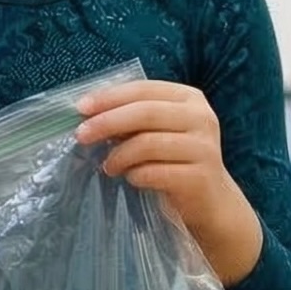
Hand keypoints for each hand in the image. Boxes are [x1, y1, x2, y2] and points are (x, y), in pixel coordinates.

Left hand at [76, 80, 262, 283]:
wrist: (209, 200)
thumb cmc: (174, 160)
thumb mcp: (158, 131)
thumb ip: (132, 118)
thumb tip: (88, 114)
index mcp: (188, 98)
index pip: (143, 89)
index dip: (110, 97)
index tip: (80, 108)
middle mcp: (201, 117)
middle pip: (145, 112)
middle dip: (107, 122)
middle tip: (82, 135)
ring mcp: (204, 147)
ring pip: (149, 143)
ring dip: (120, 155)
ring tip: (108, 166)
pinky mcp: (201, 176)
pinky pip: (156, 172)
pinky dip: (136, 175)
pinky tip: (130, 178)